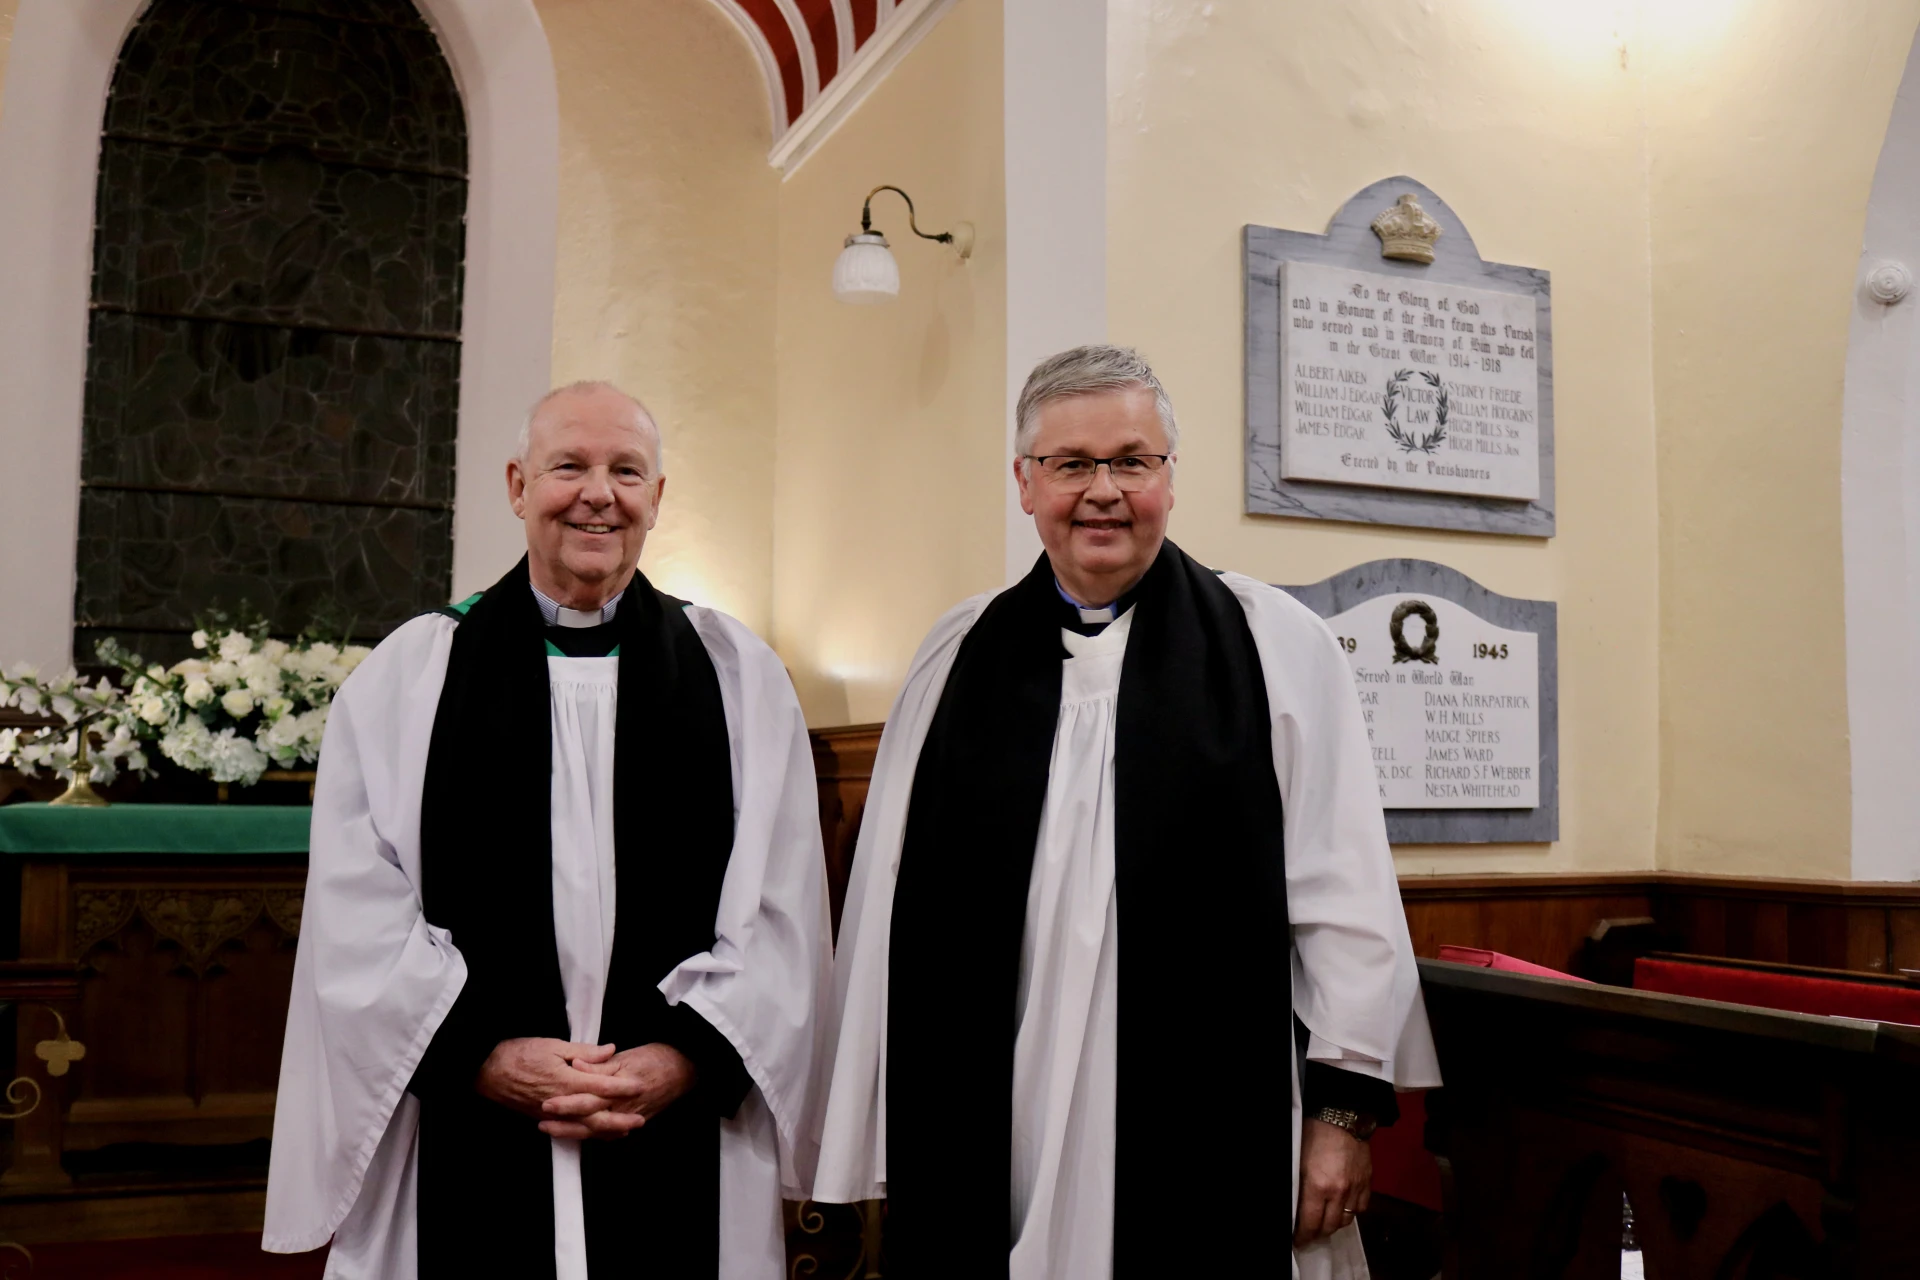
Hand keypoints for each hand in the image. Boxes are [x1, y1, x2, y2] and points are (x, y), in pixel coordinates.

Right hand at [475, 1038, 649, 1138]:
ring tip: (625, 1131)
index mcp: (566, 1080)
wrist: (486, 1071)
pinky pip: (569, 1129)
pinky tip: (596, 1132)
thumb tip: (610, 1050)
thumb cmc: (518, 1053)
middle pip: (596, 1115)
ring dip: (606, 1130)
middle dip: (620, 1119)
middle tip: (640, 1120)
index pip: (601, 1086)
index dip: (623, 1086)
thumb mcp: (552, 1045)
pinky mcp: (542, 1118)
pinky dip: (586, 1132)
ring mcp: (551, 1113)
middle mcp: (561, 1101)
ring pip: (583, 1126)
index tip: (640, 1085)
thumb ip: (583, 1051)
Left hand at [538, 1042, 697, 1140]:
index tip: (544, 1104)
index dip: (565, 1104)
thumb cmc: (654, 1058)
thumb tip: (575, 1065)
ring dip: (574, 1132)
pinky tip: (583, 1136)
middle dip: (564, 1125)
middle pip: (588, 1121)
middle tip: (541, 1124)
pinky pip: (612, 1133)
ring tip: (553, 1131)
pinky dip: (596, 1136)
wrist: (684, 1068)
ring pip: (598, 1131)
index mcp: (618, 1088)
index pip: (587, 1099)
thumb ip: (599, 1063)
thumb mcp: (625, 1056)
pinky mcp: (634, 1120)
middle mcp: (622, 1107)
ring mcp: (628, 1117)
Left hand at [1293, 1118, 1371, 1247]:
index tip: (1299, 1240)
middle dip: (1318, 1233)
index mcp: (1318, 1186)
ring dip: (1335, 1223)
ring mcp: (1355, 1188)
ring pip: (1347, 1220)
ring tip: (1326, 1220)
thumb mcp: (1299, 1162)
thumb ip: (1301, 1188)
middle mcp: (1339, 1192)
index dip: (1303, 1236)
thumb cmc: (1314, 1134)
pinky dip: (1352, 1211)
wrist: (1342, 1115)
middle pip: (1330, 1226)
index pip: (1310, 1223)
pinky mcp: (1367, 1182)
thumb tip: (1299, 1207)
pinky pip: (1361, 1207)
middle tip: (1311, 1233)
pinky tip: (1344, 1206)